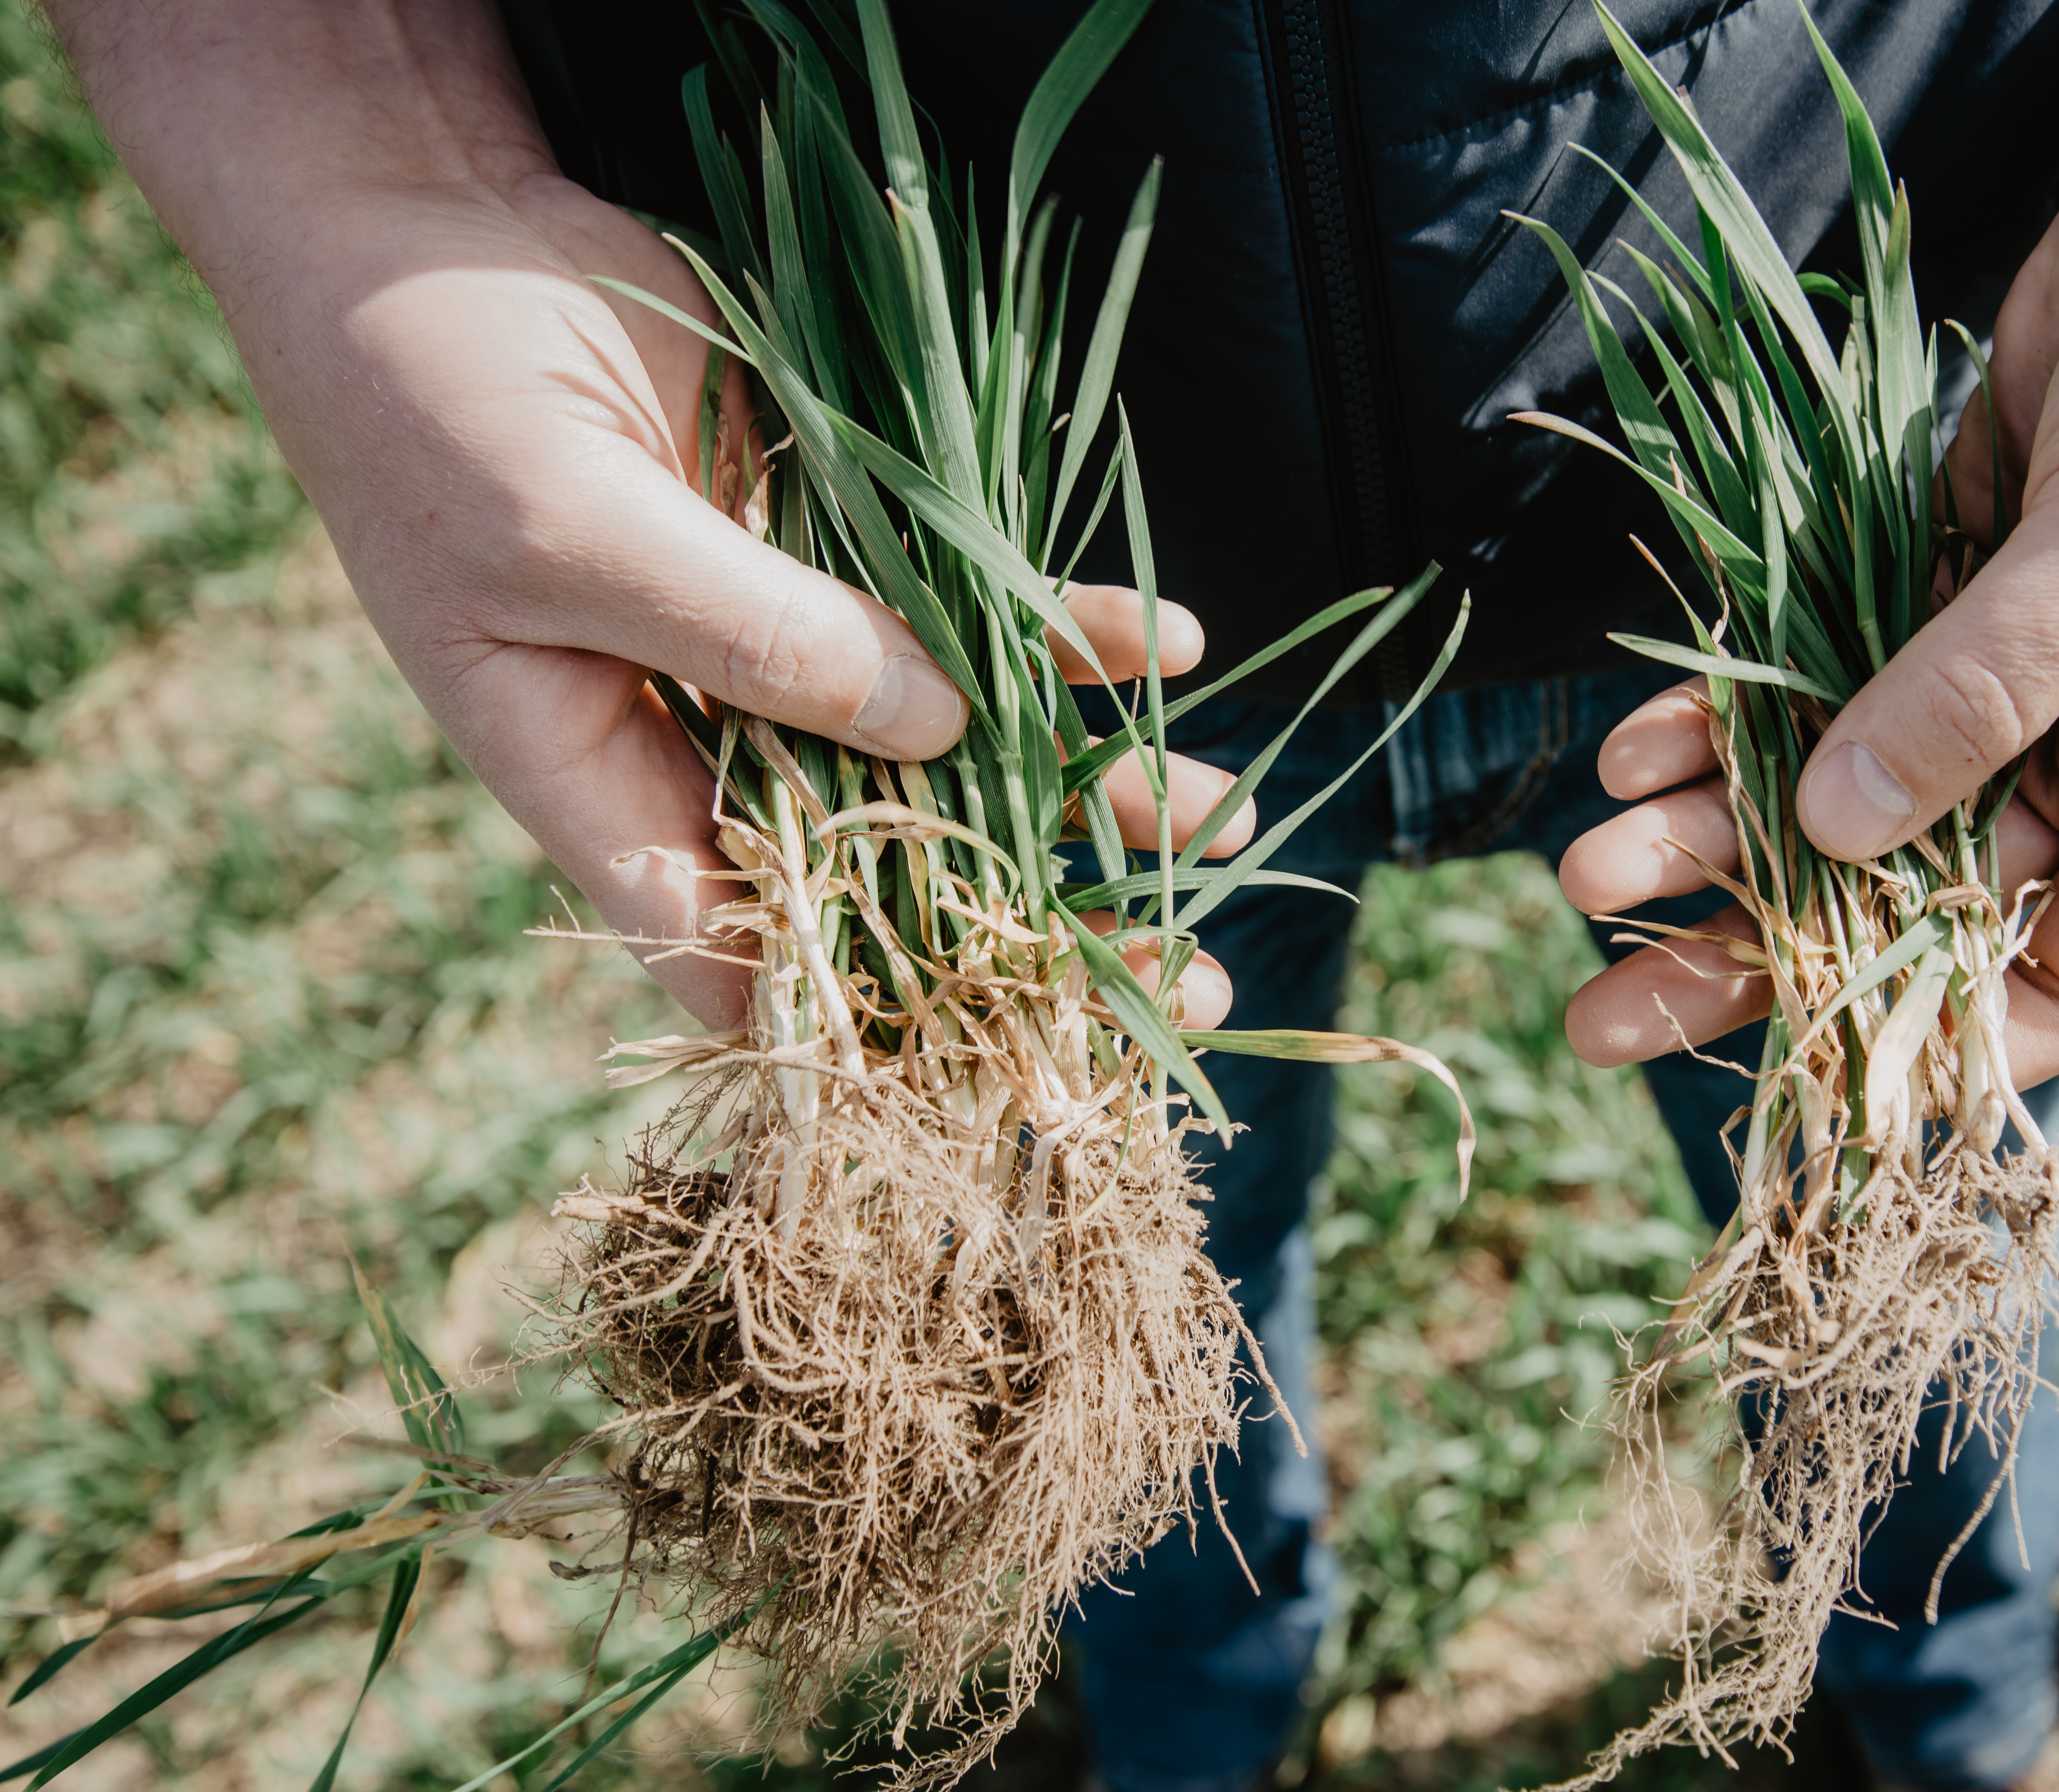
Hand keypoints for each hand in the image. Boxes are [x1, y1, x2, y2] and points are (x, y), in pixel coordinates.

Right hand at [48, 0, 1248, 1030]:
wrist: (419, 225)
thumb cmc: (429, 396)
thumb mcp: (568, 531)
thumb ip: (750, 639)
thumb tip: (937, 731)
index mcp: (595, 783)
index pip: (729, 956)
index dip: (858, 1027)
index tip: (1004, 1063)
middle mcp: (700, 736)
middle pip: (883, 870)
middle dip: (1030, 927)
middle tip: (1179, 976)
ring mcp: (780, 640)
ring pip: (956, 750)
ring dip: (1088, 787)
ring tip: (1224, 819)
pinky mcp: (836, 538)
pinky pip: (972, 607)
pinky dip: (1066, 627)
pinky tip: (1172, 639)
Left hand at [1559, 22, 2058, 1085]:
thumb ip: (1990, 683)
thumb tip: (1838, 825)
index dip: (1944, 1041)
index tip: (1809, 1074)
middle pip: (1906, 908)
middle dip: (1758, 956)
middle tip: (1605, 1015)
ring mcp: (1997, 672)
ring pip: (1831, 802)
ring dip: (1707, 843)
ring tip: (1583, 874)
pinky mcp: (1922, 584)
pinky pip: (1803, 684)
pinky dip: (1717, 720)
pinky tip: (1625, 753)